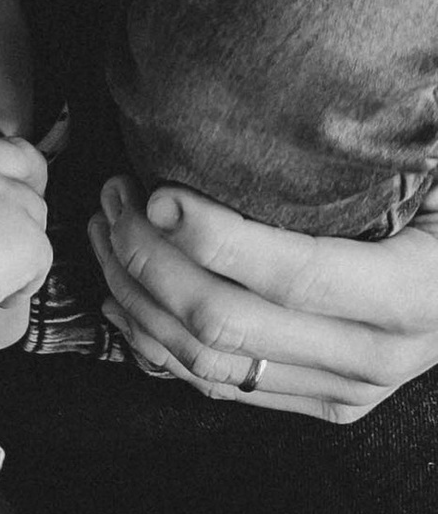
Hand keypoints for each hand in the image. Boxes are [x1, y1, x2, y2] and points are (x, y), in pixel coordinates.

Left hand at [91, 178, 437, 423]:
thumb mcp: (436, 179)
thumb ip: (386, 156)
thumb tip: (313, 110)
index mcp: (416, 293)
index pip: (295, 275)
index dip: (215, 239)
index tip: (158, 194)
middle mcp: (379, 355)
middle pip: (231, 320)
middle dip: (153, 258)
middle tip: (117, 196)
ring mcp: (347, 389)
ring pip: (209, 360)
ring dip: (139, 297)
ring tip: (108, 231)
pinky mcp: (322, 403)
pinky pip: (220, 385)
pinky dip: (156, 344)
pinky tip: (122, 296)